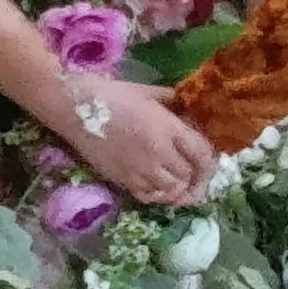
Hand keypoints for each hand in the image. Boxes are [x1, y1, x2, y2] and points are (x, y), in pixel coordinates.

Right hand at [65, 78, 215, 206]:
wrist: (77, 109)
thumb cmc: (114, 95)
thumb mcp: (149, 92)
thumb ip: (174, 102)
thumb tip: (190, 111)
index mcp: (168, 129)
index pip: (202, 154)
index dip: (211, 161)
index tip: (211, 160)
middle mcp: (158, 153)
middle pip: (189, 175)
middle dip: (197, 176)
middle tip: (197, 172)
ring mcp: (140, 169)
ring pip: (172, 190)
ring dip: (179, 187)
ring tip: (180, 181)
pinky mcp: (123, 179)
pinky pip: (150, 196)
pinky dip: (160, 195)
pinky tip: (161, 187)